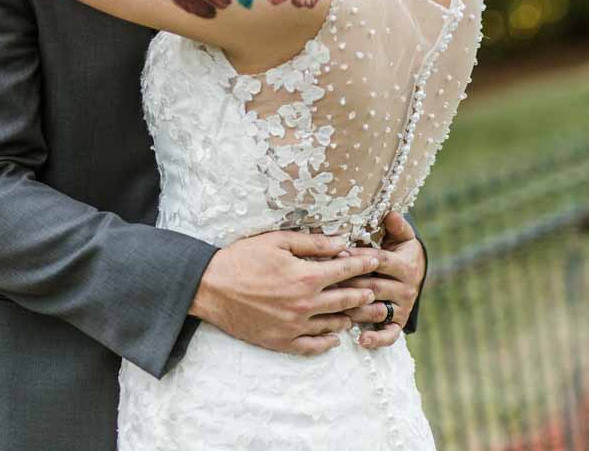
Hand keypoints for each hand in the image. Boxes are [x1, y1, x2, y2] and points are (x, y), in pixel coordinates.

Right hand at [190, 231, 380, 355]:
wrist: (211, 288)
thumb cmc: (243, 258)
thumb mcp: (277, 241)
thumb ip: (312, 243)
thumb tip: (341, 241)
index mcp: (306, 277)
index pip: (345, 270)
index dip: (363, 264)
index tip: (375, 261)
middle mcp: (305, 304)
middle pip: (345, 300)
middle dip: (364, 293)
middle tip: (376, 291)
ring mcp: (294, 326)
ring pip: (333, 324)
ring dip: (349, 317)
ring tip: (359, 312)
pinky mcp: (281, 341)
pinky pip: (312, 346)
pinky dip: (327, 342)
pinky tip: (335, 337)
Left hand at [338, 212, 426, 349]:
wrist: (415, 272)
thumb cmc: (400, 250)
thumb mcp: (402, 236)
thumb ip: (397, 225)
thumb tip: (390, 212)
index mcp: (404, 265)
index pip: (379, 262)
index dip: (359, 259)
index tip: (339, 255)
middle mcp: (406, 288)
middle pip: (373, 287)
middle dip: (350, 284)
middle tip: (326, 283)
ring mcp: (402, 307)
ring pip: (376, 311)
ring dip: (355, 311)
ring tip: (333, 309)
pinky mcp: (399, 323)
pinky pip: (389, 334)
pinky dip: (377, 339)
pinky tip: (361, 340)